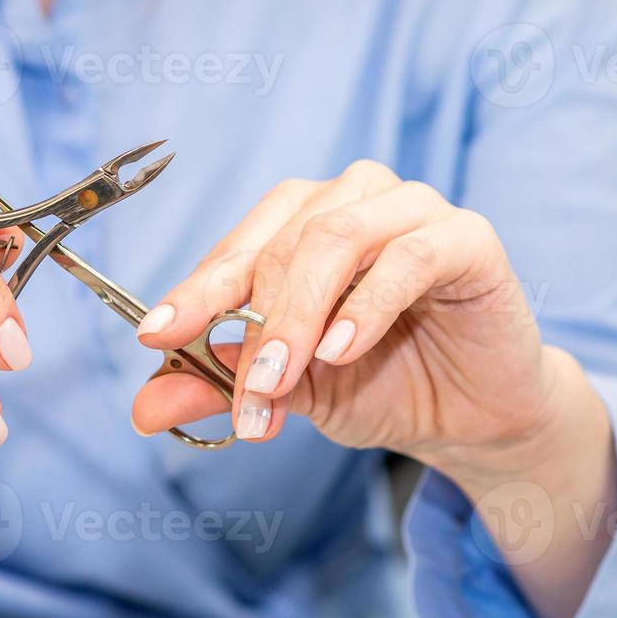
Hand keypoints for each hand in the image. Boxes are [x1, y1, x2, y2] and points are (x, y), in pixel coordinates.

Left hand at [132, 160, 564, 476]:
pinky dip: (367, 304)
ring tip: (283, 379)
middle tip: (245, 398)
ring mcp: (411, 209)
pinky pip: (408, 255)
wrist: (472, 418)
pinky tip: (342, 349)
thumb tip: (144, 408)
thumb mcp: (288, 392)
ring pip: (335, 239)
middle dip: (255, 328)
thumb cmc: (380, 385)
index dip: (195, 294)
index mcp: (301, 223)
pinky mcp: (467, 237)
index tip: (155, 339)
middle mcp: (351, 200)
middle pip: (282, 246)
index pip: (237, 250)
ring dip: (299, 316)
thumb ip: (221, 386)